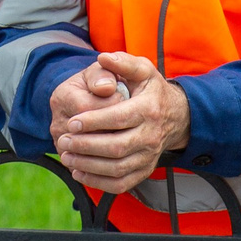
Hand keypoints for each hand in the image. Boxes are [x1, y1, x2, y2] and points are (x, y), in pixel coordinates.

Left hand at [48, 52, 189, 194]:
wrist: (176, 116)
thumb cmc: (152, 91)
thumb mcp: (142, 70)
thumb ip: (122, 63)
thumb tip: (103, 57)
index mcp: (149, 109)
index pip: (118, 118)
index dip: (93, 122)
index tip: (72, 121)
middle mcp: (151, 135)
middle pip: (116, 147)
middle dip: (86, 145)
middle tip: (64, 139)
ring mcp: (148, 156)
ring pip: (116, 168)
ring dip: (88, 165)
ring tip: (66, 156)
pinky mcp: (144, 170)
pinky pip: (121, 183)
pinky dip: (98, 182)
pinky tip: (79, 172)